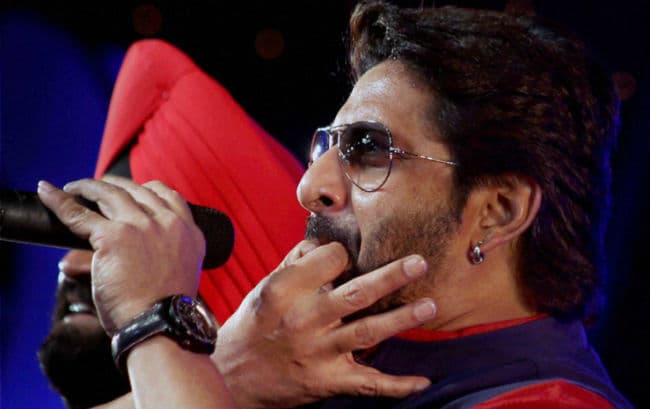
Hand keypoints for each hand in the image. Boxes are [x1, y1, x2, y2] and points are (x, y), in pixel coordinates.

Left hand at [37, 177, 205, 333]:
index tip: (131, 193)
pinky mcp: (114, 236)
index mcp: (189, 232)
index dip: (145, 189)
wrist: (160, 324)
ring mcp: (141, 226)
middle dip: (114, 186)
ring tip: (73, 188)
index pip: (168, 195)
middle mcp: (168, 223)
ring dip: (88, 187)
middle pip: (137, 190)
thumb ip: (155, 255)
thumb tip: (111, 254)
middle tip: (96, 190)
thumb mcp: (175, 273)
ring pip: (110, 194)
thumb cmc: (163, 310)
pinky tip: (49, 192)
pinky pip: (79, 214)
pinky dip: (60, 201)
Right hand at [214, 240, 436, 408]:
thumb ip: (296, 262)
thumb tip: (324, 243)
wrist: (233, 374)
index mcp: (287, 290)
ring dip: (402, 319)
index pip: (331, 259)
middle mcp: (304, 319)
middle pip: (357, 294)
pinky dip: (398, 385)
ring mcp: (318, 352)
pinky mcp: (328, 381)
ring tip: (429, 307)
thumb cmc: (253, 325)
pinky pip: (368, 384)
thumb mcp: (265, 286)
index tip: (350, 257)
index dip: (344, 255)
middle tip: (419, 263)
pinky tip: (423, 380)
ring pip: (368, 332)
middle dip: (392, 277)